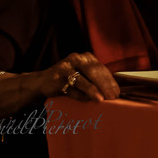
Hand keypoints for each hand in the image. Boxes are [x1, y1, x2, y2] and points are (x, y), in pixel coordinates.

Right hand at [0, 51, 119, 117]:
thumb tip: (113, 91)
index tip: (118, 92)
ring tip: (103, 99)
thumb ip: (95, 80)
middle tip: (113, 97)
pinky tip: (89, 100)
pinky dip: (81, 94)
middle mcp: (77, 58)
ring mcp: (66, 66)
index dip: (110, 80)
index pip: (102, 68)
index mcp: (86, 57)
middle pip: (94, 71)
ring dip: (94, 90)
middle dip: (105, 85)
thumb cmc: (66, 81)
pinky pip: (72, 87)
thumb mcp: (82, 76)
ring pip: (83, 79)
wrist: (40, 83)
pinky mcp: (56, 76)